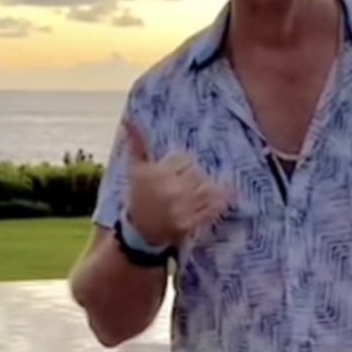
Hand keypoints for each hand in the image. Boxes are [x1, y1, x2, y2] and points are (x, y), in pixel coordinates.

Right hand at [123, 122, 228, 247]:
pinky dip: (219, 203)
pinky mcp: (190, 223)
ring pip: (207, 189)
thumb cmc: (139, 196)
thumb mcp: (135, 169)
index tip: (180, 172)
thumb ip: (137, 144)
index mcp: (157, 174)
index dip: (184, 165)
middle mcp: (170, 189)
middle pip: (198, 173)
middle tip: (191, 185)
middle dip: (196, 177)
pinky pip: (212, 209)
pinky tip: (221, 200)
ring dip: (209, 189)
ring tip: (201, 192)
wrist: (140, 231)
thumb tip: (130, 120)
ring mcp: (181, 208)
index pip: (184, 159)